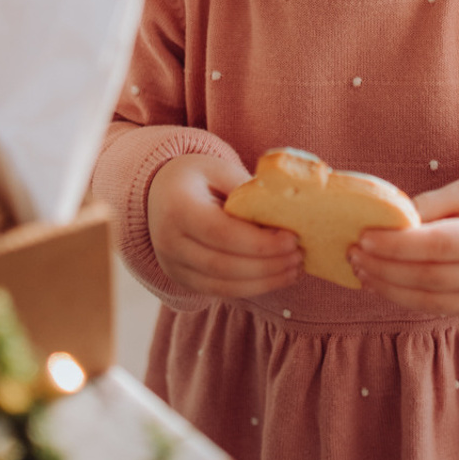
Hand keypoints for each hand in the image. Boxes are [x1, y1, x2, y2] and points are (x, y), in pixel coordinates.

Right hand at [147, 154, 301, 296]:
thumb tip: (285, 211)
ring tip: (294, 269)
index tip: (292, 239)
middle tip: (299, 256)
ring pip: (223, 285)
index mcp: (178, 207)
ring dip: (264, 282)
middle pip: (223, 265)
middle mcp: (168, 241)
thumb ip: (246, 190)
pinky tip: (275, 277)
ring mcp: (173, 265)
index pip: (221, 233)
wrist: (159, 192)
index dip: (259, 242)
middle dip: (267, 265)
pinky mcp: (182, 280)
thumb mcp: (219, 169)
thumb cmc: (196, 176)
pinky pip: (220, 291)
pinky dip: (251, 287)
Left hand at [348, 174, 458, 314]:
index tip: (363, 237)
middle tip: (352, 253)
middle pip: (428, 277)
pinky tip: (380, 283)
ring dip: (388, 287)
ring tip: (360, 270)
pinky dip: (403, 297)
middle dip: (384, 267)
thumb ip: (428, 205)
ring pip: (428, 300)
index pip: (436, 245)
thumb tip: (389, 222)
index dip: (396, 244)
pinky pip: (434, 307)